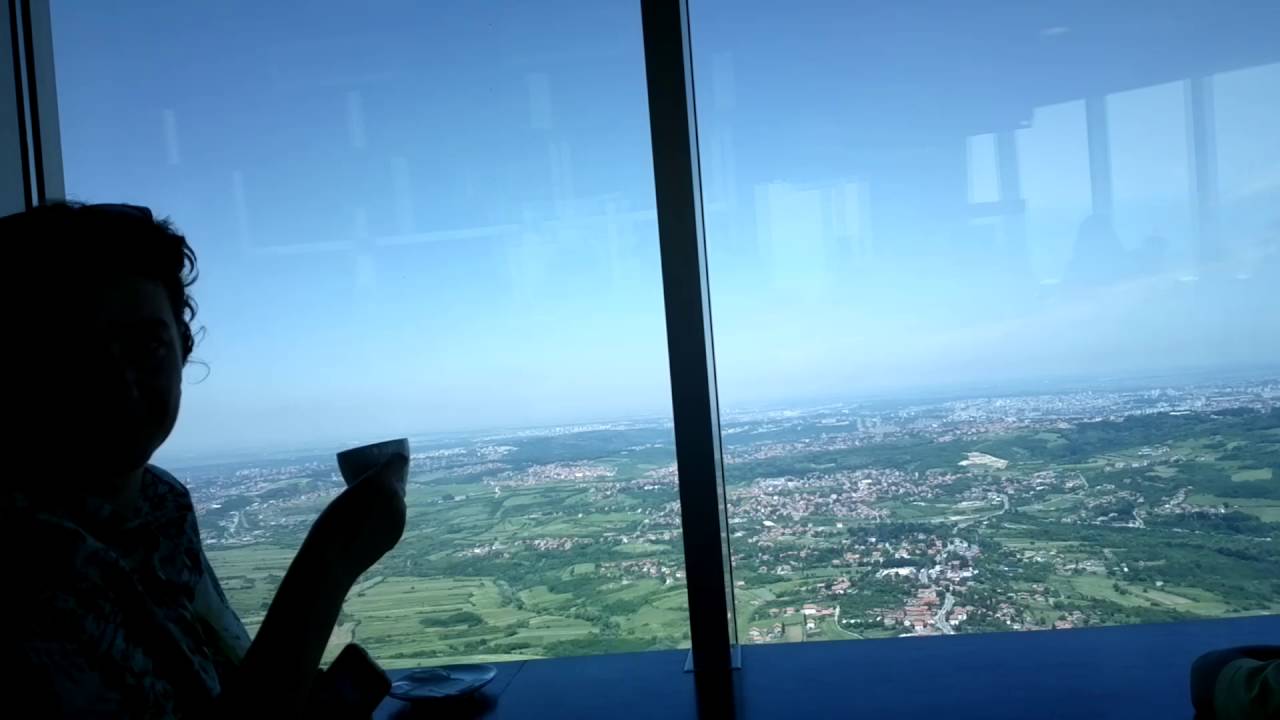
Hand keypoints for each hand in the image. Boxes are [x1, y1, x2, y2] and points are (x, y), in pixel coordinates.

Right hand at [307, 453, 407, 582]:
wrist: (333, 559)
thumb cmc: (331, 523)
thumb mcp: (346, 496)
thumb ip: (365, 491)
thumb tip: (376, 492)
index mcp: (379, 480)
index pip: (398, 461)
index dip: (394, 460)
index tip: (388, 462)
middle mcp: (395, 496)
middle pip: (398, 483)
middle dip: (389, 484)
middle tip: (374, 489)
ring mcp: (399, 516)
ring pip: (398, 503)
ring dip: (388, 503)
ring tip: (370, 510)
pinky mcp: (398, 532)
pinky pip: (395, 520)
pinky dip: (387, 520)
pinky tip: (371, 527)